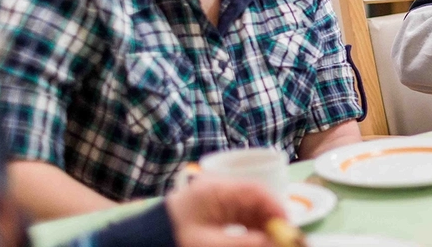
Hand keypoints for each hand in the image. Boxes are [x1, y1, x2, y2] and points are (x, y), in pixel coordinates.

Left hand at [165, 178, 287, 246]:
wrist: (143, 243)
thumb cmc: (173, 239)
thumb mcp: (211, 244)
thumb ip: (246, 243)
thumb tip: (278, 242)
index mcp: (217, 190)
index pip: (256, 191)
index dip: (277, 208)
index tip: (288, 229)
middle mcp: (219, 192)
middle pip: (256, 201)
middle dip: (272, 221)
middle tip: (283, 239)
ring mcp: (216, 203)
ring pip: (250, 212)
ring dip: (263, 228)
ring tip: (271, 242)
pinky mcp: (213, 215)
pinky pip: (240, 220)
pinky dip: (251, 231)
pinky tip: (256, 241)